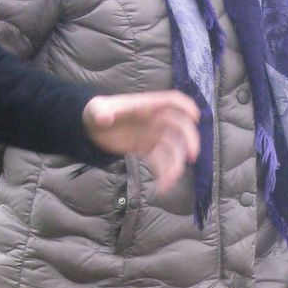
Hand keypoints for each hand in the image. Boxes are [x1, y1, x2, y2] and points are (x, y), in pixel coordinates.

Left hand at [82, 91, 200, 190]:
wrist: (92, 126)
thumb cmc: (97, 112)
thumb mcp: (97, 111)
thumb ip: (101, 113)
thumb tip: (104, 118)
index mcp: (146, 106)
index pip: (171, 101)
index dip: (185, 106)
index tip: (195, 117)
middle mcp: (154, 120)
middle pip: (179, 126)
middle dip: (188, 140)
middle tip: (191, 156)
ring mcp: (152, 135)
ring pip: (172, 148)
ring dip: (175, 164)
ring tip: (169, 182)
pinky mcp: (147, 149)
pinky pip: (161, 161)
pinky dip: (164, 173)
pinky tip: (162, 186)